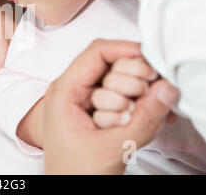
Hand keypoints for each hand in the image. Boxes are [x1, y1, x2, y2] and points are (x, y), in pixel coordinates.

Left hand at [43, 40, 178, 173]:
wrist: (69, 192)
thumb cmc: (75, 173)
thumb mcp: (112, 148)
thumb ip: (143, 119)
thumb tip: (166, 89)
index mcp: (65, 91)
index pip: (97, 52)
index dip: (126, 50)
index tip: (152, 62)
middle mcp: (73, 90)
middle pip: (111, 64)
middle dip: (132, 82)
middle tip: (140, 103)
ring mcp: (85, 101)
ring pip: (119, 82)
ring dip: (133, 100)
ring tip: (128, 123)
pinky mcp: (97, 112)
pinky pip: (123, 97)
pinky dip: (137, 106)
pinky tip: (146, 120)